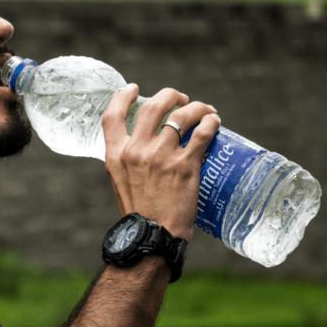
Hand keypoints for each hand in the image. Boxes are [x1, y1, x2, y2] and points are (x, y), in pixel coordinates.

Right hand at [101, 86, 219, 240]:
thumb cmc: (139, 214)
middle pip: (153, 107)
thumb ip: (128, 161)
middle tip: (181, 99)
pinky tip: (214, 122)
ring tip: (205, 110)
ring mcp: (161, 156)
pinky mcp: (185, 165)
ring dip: (196, 107)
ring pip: (181, 115)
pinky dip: (210, 123)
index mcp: (116, 155)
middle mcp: (136, 151)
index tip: (133, 88)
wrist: (152, 238)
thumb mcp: (121, 182)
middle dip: (170, 96)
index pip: (112, 115)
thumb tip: (144, 146)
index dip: (122, 96)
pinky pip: (202, 133)